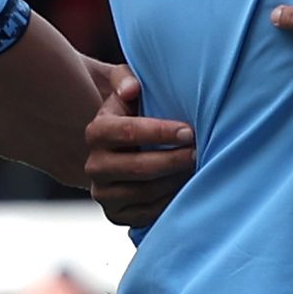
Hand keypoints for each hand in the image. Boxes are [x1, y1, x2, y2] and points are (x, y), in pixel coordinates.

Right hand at [83, 66, 196, 229]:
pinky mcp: (115, 214)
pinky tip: (186, 188)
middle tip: (198, 152)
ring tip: (196, 168)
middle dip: (173, 160)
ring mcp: (103, 193)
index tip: (189, 131)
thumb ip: (125, 78)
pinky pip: (146, 214)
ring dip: (174, 181)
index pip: (127, 132)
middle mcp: (94, 165)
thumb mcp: (124, 86)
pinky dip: (169, 203)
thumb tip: (132, 88)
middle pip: (138, 167)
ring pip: (144, 193)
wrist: (120, 147)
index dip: (160, 133)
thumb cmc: (132, 111)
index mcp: (96, 132)